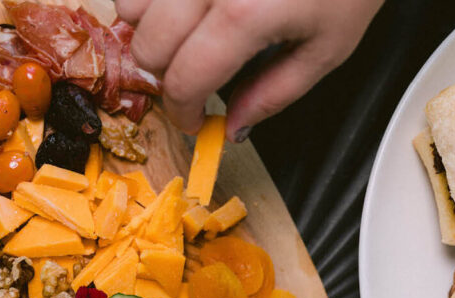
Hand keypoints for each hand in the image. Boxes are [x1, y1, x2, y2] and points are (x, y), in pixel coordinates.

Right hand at [116, 0, 383, 139]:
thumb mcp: (327, 47)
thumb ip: (274, 93)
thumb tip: (234, 127)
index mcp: (244, 12)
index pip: (183, 80)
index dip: (182, 111)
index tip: (191, 118)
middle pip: (146, 46)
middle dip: (165, 74)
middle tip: (193, 77)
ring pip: (128, 4)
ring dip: (148, 27)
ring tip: (185, 32)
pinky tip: (180, 4)